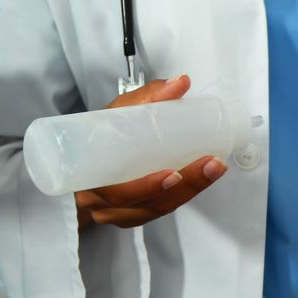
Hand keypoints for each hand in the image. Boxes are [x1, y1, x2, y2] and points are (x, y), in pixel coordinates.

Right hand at [74, 75, 228, 230]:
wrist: (85, 155)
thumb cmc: (100, 135)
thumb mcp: (118, 111)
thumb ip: (149, 96)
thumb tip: (179, 83)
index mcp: (88, 175)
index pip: (118, 191)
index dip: (147, 187)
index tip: (174, 174)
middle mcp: (100, 200)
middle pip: (146, 203)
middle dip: (184, 186)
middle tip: (209, 165)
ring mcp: (116, 212)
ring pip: (158, 208)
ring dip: (190, 190)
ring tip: (213, 168)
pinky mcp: (132, 214)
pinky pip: (160, 209)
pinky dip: (184, 194)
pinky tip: (203, 180)